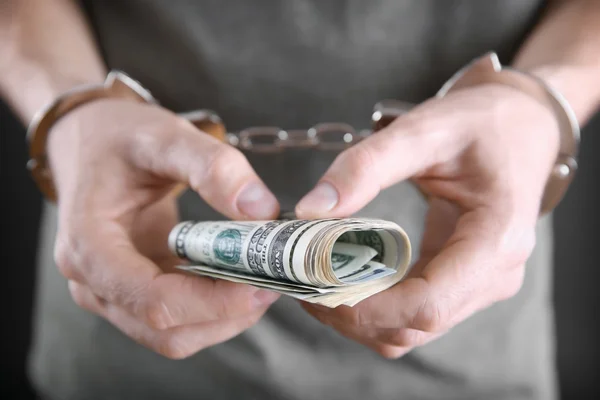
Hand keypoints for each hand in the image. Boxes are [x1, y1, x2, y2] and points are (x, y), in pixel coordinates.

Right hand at [49, 98, 280, 358]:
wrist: (89, 140)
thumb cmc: (119, 137)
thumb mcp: (164, 137)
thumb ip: (212, 166)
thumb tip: (261, 210)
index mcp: (89, 245)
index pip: (153, 299)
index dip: (213, 303)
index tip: (263, 284)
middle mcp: (94, 281)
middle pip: (165, 330)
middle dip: (226, 314)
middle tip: (275, 282)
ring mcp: (112, 292)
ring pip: (173, 335)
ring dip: (224, 318)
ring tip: (263, 279)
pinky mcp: (134, 291)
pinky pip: (177, 320)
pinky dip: (214, 310)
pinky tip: (241, 279)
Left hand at [296, 84, 558, 357]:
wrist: (518, 126)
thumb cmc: (479, 123)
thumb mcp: (423, 130)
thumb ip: (366, 166)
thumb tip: (310, 210)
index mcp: (496, 240)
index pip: (428, 305)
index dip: (367, 308)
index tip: (316, 287)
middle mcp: (494, 275)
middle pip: (414, 326)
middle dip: (352, 313)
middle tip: (301, 280)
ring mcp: (479, 284)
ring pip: (410, 330)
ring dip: (358, 316)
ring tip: (314, 280)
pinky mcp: (461, 282)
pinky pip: (412, 314)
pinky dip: (373, 307)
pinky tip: (342, 278)